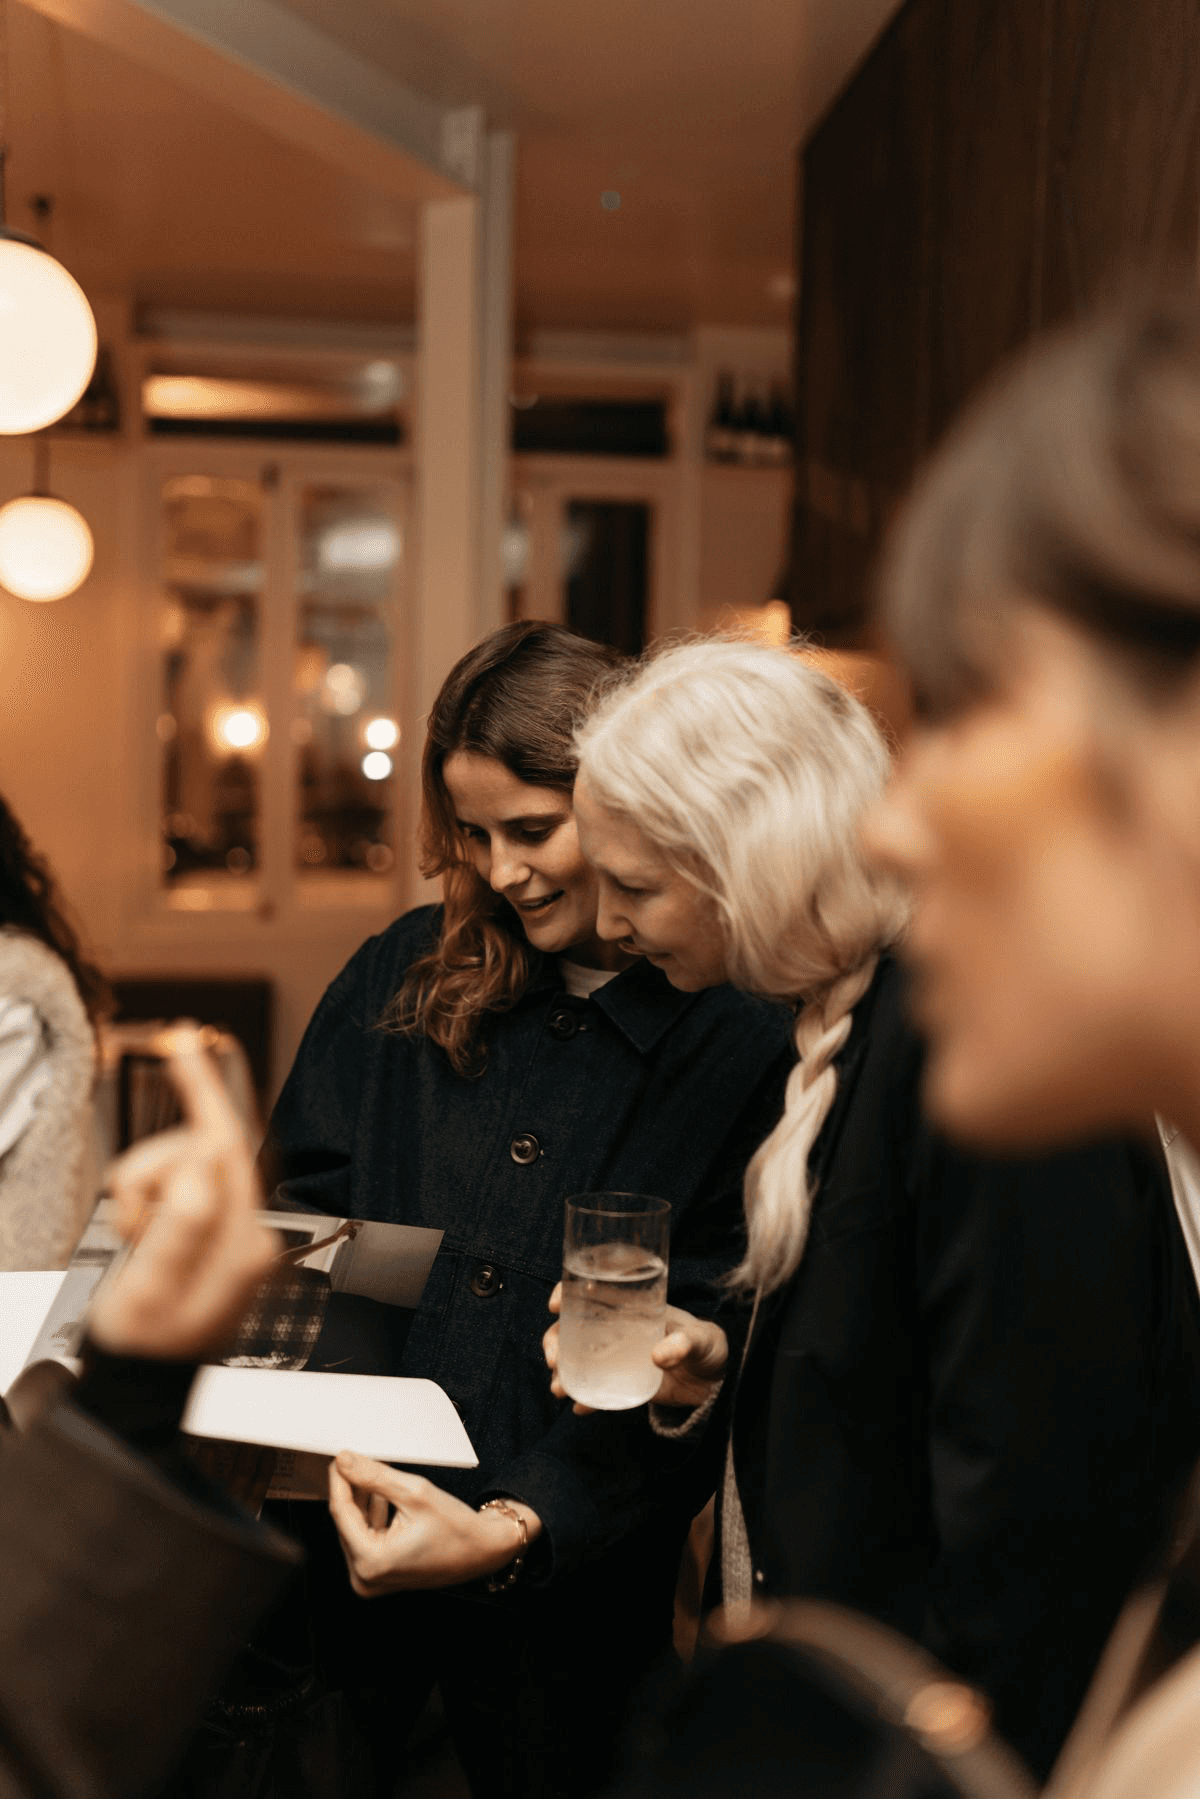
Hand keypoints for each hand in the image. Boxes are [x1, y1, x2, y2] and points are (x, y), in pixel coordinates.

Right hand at [88, 1026, 278, 1361]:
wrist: (143, 1375)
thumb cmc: (143, 1342)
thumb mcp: (151, 1294)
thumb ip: (181, 1229)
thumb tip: (205, 1165)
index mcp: (244, 1245)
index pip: (224, 1148)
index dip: (201, 1090)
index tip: (181, 1039)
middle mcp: (250, 1228)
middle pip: (195, 1151)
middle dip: (149, 1179)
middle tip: (130, 1228)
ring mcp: (234, 1224)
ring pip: (178, 1163)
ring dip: (142, 1196)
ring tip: (137, 1243)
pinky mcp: (215, 1222)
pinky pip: (175, 1181)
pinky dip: (146, 1202)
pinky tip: (144, 1237)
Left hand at [328, 1452, 542, 1594]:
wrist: (482, 1551)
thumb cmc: (457, 1529)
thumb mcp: (415, 1492)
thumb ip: (374, 1476)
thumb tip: (345, 1462)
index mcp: (372, 1562)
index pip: (341, 1512)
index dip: (340, 1479)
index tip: (339, 1457)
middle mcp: (365, 1578)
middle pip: (346, 1521)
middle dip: (353, 1489)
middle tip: (357, 1460)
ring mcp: (370, 1581)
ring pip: (354, 1527)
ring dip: (363, 1501)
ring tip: (375, 1475)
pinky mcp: (377, 1576)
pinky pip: (364, 1538)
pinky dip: (372, 1516)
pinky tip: (383, 1497)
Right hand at [543, 1287, 729, 1413]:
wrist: (719, 1381)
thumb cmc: (710, 1347)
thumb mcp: (702, 1339)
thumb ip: (684, 1343)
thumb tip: (658, 1355)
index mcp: (634, 1307)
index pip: (595, 1292)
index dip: (569, 1292)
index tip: (554, 1305)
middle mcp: (620, 1329)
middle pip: (575, 1327)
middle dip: (554, 1339)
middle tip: (553, 1359)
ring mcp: (619, 1356)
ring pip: (579, 1357)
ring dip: (563, 1370)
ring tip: (559, 1388)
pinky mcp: (625, 1382)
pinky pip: (598, 1388)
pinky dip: (586, 1397)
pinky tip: (579, 1408)